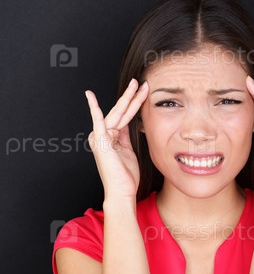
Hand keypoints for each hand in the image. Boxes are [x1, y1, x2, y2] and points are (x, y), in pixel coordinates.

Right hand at [85, 79, 148, 201]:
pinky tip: (90, 96)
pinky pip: (97, 121)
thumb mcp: (129, 152)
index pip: (125, 116)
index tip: (143, 92)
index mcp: (111, 137)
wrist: (121, 191)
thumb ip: (126, 137)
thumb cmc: (126, 176)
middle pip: (121, 111)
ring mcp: (100, 137)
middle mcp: (104, 135)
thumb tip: (128, 124)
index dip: (134, 103)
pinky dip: (94, 108)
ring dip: (127, 98)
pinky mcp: (100, 140)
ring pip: (117, 113)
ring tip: (136, 85)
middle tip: (140, 82)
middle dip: (132, 96)